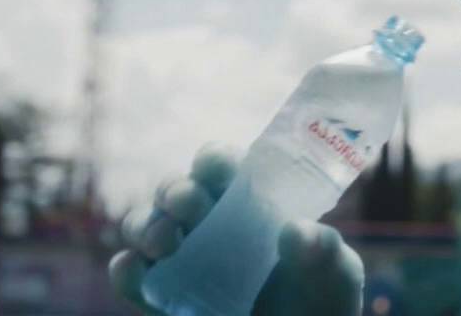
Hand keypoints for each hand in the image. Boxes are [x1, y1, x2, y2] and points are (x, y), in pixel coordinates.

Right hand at [107, 143, 364, 315]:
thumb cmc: (322, 300)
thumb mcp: (334, 272)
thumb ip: (322, 249)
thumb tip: (295, 230)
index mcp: (251, 203)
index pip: (224, 167)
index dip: (214, 159)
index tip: (214, 165)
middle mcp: (211, 224)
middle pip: (178, 191)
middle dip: (175, 189)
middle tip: (186, 203)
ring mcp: (184, 261)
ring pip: (146, 226)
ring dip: (144, 224)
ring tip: (163, 241)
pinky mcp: (164, 298)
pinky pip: (133, 278)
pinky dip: (126, 270)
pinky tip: (133, 268)